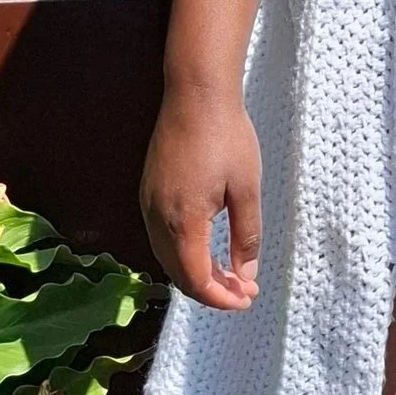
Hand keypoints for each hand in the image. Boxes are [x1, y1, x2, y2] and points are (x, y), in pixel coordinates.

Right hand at [141, 85, 261, 308]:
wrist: (196, 94)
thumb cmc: (226, 136)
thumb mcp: (247, 189)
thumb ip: (245, 236)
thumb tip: (246, 275)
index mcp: (183, 219)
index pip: (195, 278)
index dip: (220, 298)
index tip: (246, 300)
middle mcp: (157, 216)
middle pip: (177, 274)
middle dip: (210, 290)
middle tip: (243, 291)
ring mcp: (149, 203)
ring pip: (167, 257)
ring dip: (195, 273)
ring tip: (230, 275)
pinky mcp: (149, 192)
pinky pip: (161, 238)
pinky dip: (183, 254)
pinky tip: (206, 251)